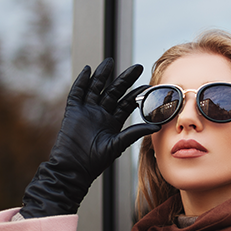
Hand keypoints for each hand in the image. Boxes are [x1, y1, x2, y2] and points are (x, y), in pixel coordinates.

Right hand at [20, 58, 159, 217]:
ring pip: (96, 88)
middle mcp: (101, 114)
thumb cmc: (96, 161)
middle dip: (124, 79)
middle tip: (136, 67)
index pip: (127, 103)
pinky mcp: (73, 112)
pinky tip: (88, 70)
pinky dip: (82, 81)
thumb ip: (135, 132)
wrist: (74, 169)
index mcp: (113, 121)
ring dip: (102, 75)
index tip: (147, 85)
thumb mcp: (118, 144)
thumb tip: (157, 126)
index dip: (136, 94)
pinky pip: (77, 93)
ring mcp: (87, 111)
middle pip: (113, 91)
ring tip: (110, 62)